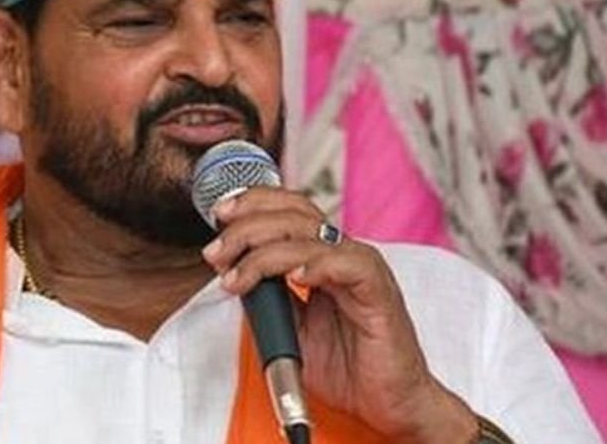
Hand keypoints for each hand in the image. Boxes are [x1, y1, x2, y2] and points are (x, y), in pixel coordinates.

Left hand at [201, 188, 476, 442]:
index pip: (287, 210)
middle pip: (292, 215)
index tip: (219, 216)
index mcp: (322, 255)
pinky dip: (317, 266)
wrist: (390, 403)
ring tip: (237, 277)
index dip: (252, 204)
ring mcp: (361, 268)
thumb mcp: (292, 328)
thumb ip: (268, 298)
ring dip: (264, 252)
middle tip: (216, 252)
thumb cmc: (348, 366)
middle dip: (246, 227)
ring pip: (310, 237)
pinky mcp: (378, 291)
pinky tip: (294, 277)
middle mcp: (341, 253)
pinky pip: (349, 265)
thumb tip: (230, 273)